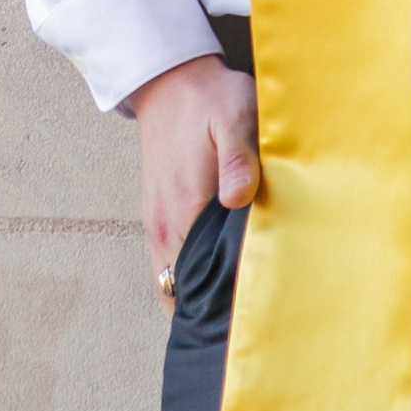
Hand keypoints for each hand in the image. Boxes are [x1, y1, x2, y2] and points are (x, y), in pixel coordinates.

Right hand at [127, 53, 260, 302]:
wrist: (170, 82)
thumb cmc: (209, 99)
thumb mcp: (234, 116)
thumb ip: (239, 158)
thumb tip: (239, 198)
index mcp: (185, 208)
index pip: (198, 279)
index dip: (222, 306)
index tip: (249, 325)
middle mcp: (165, 224)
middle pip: (184, 291)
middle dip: (212, 312)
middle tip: (252, 329)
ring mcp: (157, 221)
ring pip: (172, 282)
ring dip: (197, 298)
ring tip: (235, 318)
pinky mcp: (157, 214)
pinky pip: (166, 264)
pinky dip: (185, 281)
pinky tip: (214, 286)